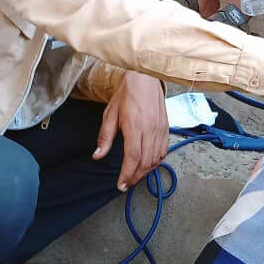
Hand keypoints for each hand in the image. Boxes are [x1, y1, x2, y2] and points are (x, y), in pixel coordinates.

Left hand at [94, 72, 168, 190]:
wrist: (146, 78)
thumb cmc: (127, 94)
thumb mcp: (110, 114)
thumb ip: (105, 137)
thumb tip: (97, 155)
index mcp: (135, 126)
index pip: (133, 157)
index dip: (127, 174)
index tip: (120, 185)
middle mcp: (150, 130)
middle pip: (145, 162)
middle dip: (135, 177)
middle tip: (125, 184)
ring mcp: (160, 130)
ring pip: (156, 159)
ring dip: (145, 171)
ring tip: (134, 176)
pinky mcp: (166, 129)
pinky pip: (164, 151)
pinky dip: (156, 162)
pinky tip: (148, 165)